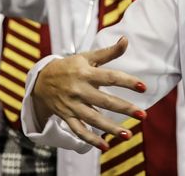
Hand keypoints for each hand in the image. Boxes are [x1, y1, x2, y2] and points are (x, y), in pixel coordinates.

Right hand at [31, 37, 145, 149]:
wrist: (41, 80)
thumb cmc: (70, 66)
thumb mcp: (87, 56)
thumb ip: (108, 52)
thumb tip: (126, 39)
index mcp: (86, 73)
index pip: (110, 77)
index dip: (127, 82)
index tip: (143, 87)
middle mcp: (79, 90)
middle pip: (104, 101)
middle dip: (124, 109)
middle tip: (142, 115)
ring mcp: (72, 105)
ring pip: (93, 119)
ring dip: (110, 128)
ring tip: (128, 135)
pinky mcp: (66, 116)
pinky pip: (79, 130)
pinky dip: (90, 139)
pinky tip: (105, 146)